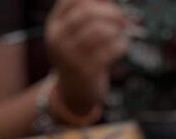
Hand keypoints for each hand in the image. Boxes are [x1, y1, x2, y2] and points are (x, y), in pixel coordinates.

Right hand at [46, 0, 130, 116]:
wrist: (72, 93)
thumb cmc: (78, 57)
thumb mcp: (73, 35)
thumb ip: (88, 14)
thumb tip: (108, 0)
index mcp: (54, 27)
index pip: (71, 0)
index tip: (106, 4)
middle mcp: (58, 41)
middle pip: (88, 12)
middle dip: (111, 12)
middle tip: (122, 19)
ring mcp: (71, 58)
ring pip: (100, 31)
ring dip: (117, 29)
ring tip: (120, 34)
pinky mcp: (87, 72)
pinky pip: (111, 49)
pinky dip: (122, 44)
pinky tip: (121, 47)